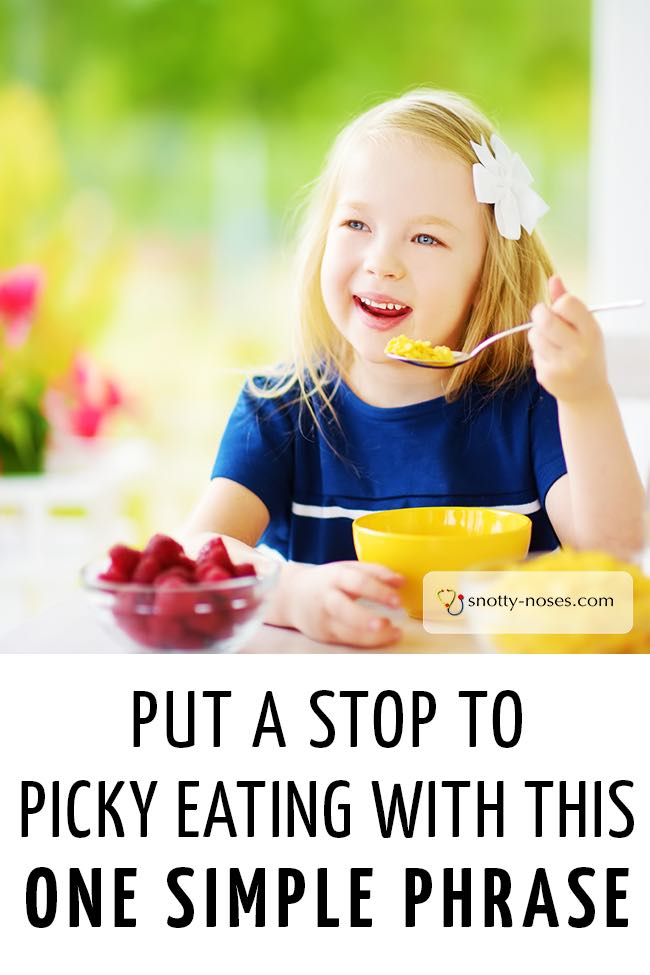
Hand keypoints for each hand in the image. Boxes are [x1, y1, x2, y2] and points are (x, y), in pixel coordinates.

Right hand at [280, 561, 403, 647]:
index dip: (378, 589)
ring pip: (346, 630)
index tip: (399, 595)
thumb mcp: (347, 569)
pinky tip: (386, 637)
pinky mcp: (325, 635)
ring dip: (372, 635)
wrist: (290, 596)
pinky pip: (348, 640)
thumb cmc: (326, 581)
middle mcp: (327, 598)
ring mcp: (324, 619)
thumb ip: (374, 572)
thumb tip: (402, 581)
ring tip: (395, 633)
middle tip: (389, 621)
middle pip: (344, 608)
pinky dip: (368, 640)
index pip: (356, 581)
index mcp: (335, 576)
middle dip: (366, 617)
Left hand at [528, 275, 608, 403]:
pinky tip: (552, 360)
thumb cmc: (585, 351)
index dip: (558, 303)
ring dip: (537, 334)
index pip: (567, 303)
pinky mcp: (547, 376)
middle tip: (542, 316)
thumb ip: (568, 302)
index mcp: (591, 331)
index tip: (559, 309)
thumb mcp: (584, 326)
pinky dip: (539, 352)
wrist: (586, 392)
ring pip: (534, 335)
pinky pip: (533, 353)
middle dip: (539, 313)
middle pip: (545, 319)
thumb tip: (553, 277)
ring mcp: (561, 364)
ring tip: (551, 342)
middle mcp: (578, 349)